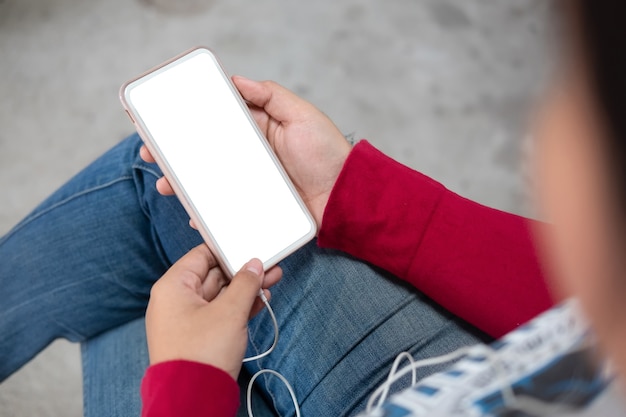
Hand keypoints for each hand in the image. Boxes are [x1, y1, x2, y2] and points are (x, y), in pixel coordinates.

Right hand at [140, 77, 351, 227]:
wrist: (346, 197)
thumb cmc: (327, 153)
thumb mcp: (301, 115)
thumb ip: (270, 96)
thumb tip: (236, 80)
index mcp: (258, 131)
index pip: (216, 123)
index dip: (188, 122)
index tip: (162, 121)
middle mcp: (250, 157)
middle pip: (205, 154)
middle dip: (175, 155)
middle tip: (151, 154)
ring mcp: (251, 184)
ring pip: (209, 183)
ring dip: (183, 184)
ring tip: (165, 185)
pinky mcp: (255, 207)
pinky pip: (226, 210)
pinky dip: (207, 214)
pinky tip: (194, 215)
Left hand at [145, 244, 281, 379]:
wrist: (193, 398)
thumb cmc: (201, 354)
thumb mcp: (230, 312)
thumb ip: (245, 283)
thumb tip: (253, 266)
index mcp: (173, 287)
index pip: (201, 255)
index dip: (227, 250)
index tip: (248, 247)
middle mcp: (176, 301)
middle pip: (213, 275)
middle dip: (242, 272)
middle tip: (267, 266)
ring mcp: (186, 319)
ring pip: (220, 295)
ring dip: (245, 289)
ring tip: (271, 281)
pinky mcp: (198, 336)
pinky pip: (219, 313)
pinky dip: (238, 307)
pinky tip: (260, 300)